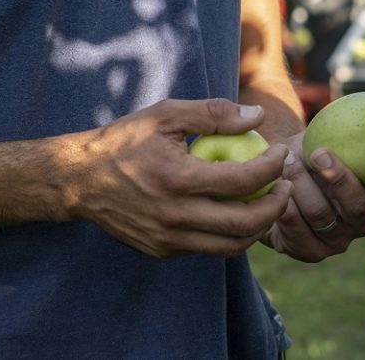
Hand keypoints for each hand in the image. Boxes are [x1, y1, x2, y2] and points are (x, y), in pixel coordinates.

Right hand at [67, 98, 292, 257]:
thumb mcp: (166, 114)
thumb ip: (214, 112)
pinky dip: (231, 234)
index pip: (244, 180)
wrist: (77, 179)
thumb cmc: (125, 140)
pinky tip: (236, 211)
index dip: (273, 167)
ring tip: (269, 202)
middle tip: (286, 186)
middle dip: (277, 205)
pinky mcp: (162, 251)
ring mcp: (168, 239)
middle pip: (246, 223)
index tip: (282, 154)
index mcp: (178, 178)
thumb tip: (258, 116)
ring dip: (259, 226)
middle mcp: (175, 216)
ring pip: (232, 245)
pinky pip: (209, 248)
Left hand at [261, 128, 364, 262]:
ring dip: (302, 184)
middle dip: (338, 178)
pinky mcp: (310, 251)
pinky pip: (297, 230)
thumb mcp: (336, 134)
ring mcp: (336, 239)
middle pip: (357, 207)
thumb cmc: (312, 152)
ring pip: (322, 215)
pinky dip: (284, 204)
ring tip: (286, 162)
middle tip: (318, 154)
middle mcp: (360, 220)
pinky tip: (276, 186)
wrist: (274, 177)